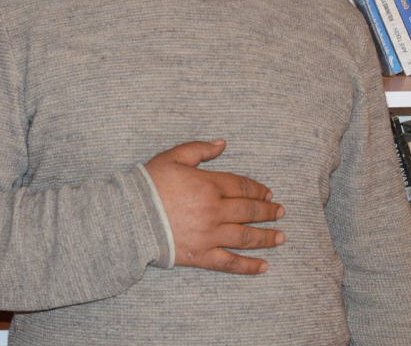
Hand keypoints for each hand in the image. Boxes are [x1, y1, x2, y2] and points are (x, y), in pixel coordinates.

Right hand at [143, 139, 283, 274]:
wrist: (129, 216)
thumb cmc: (148, 184)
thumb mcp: (171, 158)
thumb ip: (199, 149)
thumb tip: (222, 144)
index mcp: (208, 185)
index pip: (242, 186)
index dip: (258, 190)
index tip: (268, 194)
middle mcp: (214, 210)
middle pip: (249, 211)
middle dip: (268, 212)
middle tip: (281, 212)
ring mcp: (210, 235)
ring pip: (246, 237)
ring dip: (267, 237)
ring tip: (281, 237)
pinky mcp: (201, 255)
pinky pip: (230, 262)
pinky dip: (249, 265)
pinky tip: (264, 266)